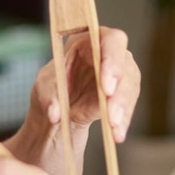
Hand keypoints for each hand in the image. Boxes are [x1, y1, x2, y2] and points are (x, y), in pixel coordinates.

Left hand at [33, 26, 139, 140]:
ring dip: (123, 110)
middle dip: (120, 91)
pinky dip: (123, 121)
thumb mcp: (44, 88)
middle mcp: (110, 53)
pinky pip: (128, 106)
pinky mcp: (123, 94)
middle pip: (125, 65)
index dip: (112, 59)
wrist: (60, 106)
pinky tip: (117, 134)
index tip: (107, 85)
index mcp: (90, 40)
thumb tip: (55, 114)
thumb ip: (49, 97)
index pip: (110, 40)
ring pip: (130, 88)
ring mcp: (120, 73)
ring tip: (114, 129)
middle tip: (111, 113)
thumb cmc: (53, 85)